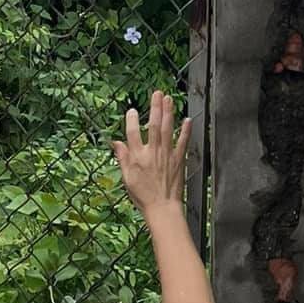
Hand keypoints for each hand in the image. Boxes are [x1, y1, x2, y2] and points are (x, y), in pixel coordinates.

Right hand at [113, 91, 189, 216]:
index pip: (133, 134)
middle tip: (157, 93)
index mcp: (138, 158)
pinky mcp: (179, 160)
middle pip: (154, 126)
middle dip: (155, 108)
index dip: (132, 121)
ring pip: (168, 130)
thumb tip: (116, 143)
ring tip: (169, 99)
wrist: (162, 208)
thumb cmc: (143, 196)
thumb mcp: (127, 178)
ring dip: (169, 113)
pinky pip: (183, 143)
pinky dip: (186, 131)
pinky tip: (187, 119)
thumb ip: (122, 158)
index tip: (132, 110)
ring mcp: (167, 156)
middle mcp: (152, 153)